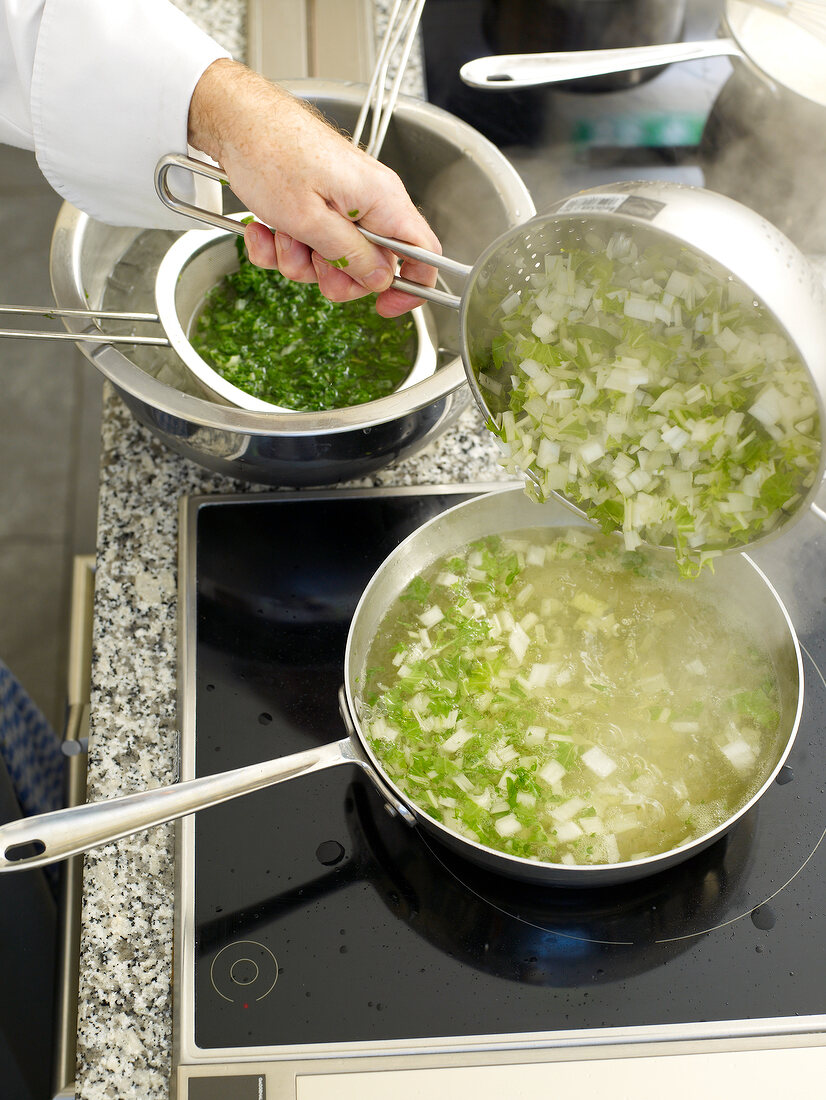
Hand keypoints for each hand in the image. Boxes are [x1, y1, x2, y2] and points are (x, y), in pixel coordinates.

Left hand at [188, 59, 440, 315]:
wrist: (233, 119)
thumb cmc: (269, 152)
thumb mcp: (310, 220)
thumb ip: (351, 255)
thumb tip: (380, 279)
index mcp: (382, 200)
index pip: (423, 253)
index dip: (411, 286)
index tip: (386, 306)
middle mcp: (369, 200)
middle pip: (371, 265)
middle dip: (335, 276)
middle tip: (311, 263)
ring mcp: (342, 202)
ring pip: (333, 258)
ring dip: (299, 259)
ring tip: (280, 233)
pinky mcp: (316, 203)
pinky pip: (308, 244)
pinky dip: (282, 245)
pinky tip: (265, 229)